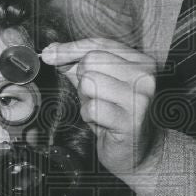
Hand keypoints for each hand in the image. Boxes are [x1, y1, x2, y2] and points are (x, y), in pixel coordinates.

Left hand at [41, 38, 162, 195]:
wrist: (137, 151)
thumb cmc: (117, 114)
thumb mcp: (99, 83)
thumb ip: (77, 64)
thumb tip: (52, 50)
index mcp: (141, 61)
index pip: (99, 44)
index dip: (70, 48)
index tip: (50, 54)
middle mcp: (145, 76)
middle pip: (91, 61)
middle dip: (83, 80)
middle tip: (97, 97)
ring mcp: (141, 97)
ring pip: (90, 82)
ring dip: (87, 100)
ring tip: (101, 110)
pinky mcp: (131, 120)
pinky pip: (92, 108)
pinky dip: (89, 117)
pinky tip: (102, 123)